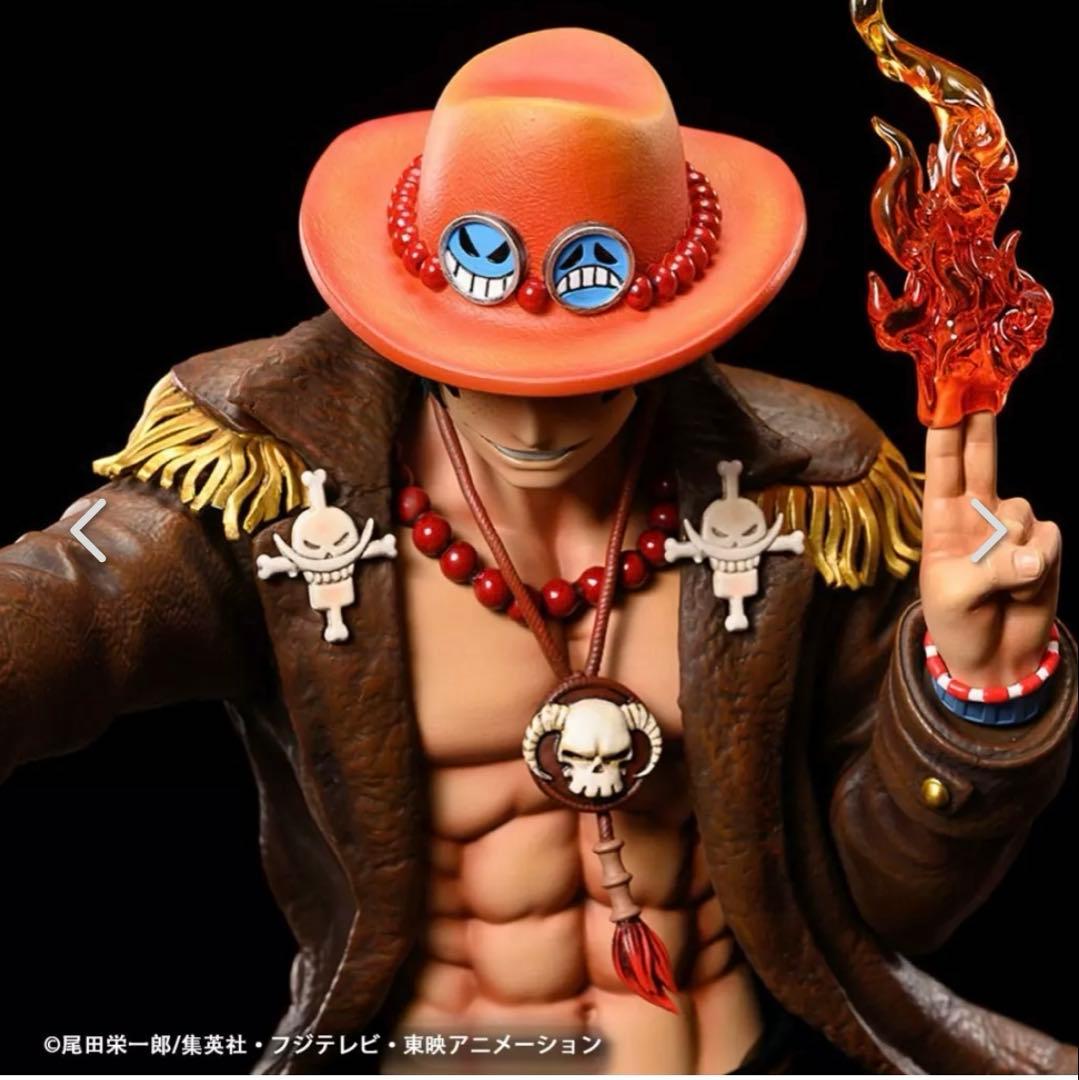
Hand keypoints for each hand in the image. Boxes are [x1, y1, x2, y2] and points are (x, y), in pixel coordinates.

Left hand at [920, 413, 1060, 685]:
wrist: (995, 658)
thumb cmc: (958, 623)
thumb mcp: (957, 596)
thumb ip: (992, 569)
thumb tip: (1033, 553)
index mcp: (941, 521)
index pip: (942, 469)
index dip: (945, 434)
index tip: (945, 400)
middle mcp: (976, 516)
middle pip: (981, 461)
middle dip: (980, 427)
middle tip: (980, 389)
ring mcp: (1011, 528)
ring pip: (1022, 511)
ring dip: (1015, 547)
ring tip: (1000, 582)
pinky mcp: (1043, 545)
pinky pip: (1048, 539)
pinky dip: (1040, 562)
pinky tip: (1025, 585)